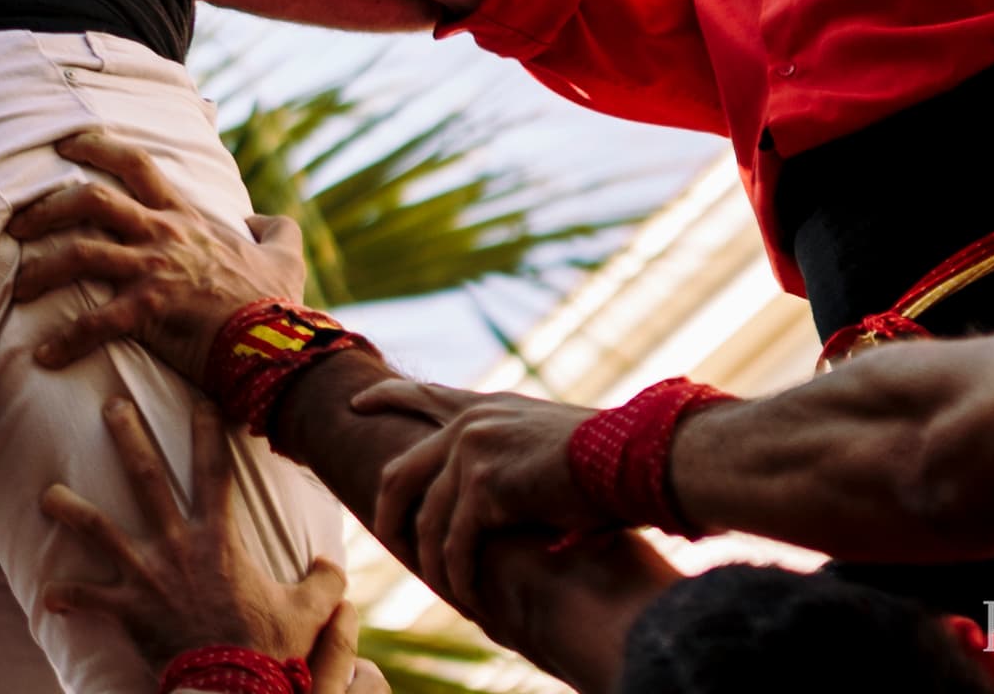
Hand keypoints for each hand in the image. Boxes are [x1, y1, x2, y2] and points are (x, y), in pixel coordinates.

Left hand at [10, 129, 309, 376]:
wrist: (280, 346)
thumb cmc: (277, 304)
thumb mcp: (285, 255)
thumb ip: (273, 229)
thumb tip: (258, 219)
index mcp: (185, 217)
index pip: (134, 163)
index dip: (95, 145)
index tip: (64, 144)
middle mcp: (163, 234)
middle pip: (91, 199)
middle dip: (46, 208)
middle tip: (17, 226)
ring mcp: (154, 270)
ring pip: (80, 253)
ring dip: (41, 270)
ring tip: (17, 289)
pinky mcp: (150, 310)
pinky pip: (96, 322)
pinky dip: (65, 340)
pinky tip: (45, 357)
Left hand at [42, 392, 355, 676]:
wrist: (233, 688)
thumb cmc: (267, 649)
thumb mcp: (307, 613)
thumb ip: (324, 584)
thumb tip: (330, 563)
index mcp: (218, 540)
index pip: (214, 472)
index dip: (208, 432)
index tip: (201, 399)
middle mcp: (176, 547)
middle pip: (146, 479)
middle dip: (128, 437)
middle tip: (110, 405)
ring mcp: (146, 576)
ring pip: (99, 530)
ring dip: (70, 509)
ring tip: (46, 493)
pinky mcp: (127, 609)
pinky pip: (88, 599)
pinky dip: (66, 596)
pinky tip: (48, 596)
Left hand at [359, 380, 598, 613]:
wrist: (635, 458)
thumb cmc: (609, 457)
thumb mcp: (546, 439)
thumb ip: (511, 450)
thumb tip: (495, 485)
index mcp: (485, 408)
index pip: (423, 396)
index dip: (387, 400)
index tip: (357, 404)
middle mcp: (469, 424)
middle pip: (401, 472)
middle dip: (388, 512)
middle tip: (386, 541)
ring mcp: (471, 452)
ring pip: (427, 520)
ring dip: (432, 562)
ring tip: (442, 589)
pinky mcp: (484, 487)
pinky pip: (456, 543)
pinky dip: (458, 575)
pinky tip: (466, 597)